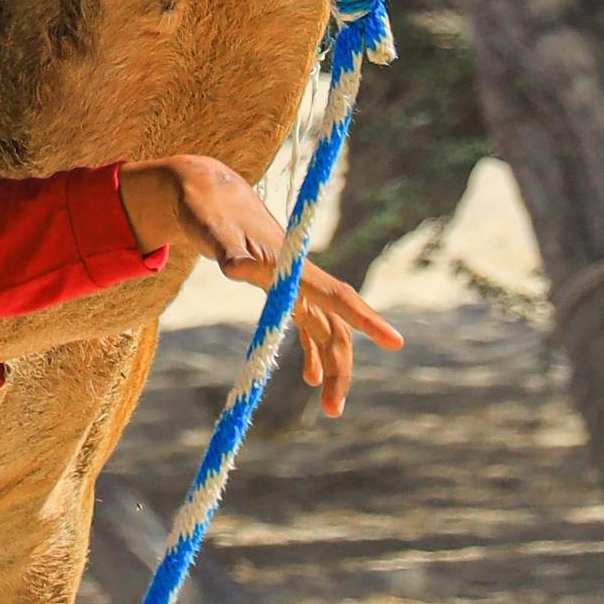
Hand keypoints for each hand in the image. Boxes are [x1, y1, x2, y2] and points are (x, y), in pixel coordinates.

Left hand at [117, 156, 402, 417]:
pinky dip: (312, 352)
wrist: (208, 193)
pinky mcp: (282, 289)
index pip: (336, 296)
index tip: (396, 342)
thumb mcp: (214, 229)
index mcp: (292, 264)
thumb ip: (229, 249)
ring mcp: (295, 284)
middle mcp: (301, 276)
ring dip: (332, 367)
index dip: (365, 319)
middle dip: (341, 367)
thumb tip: (234, 267)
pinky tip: (310, 378)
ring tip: (330, 409)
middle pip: (335, 325)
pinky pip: (309, 326)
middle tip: (333, 410)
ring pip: (327, 330)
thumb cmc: (208, 210)